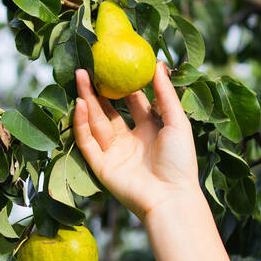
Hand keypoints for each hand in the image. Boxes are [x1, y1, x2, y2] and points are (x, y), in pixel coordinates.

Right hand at [73, 62, 199, 220]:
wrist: (171, 197)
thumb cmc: (180, 160)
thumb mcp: (177, 121)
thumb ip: (166, 94)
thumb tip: (159, 64)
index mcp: (150, 129)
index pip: (133, 102)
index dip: (124, 84)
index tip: (115, 64)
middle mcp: (130, 140)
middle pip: (109, 110)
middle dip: (98, 90)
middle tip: (89, 67)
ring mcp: (114, 153)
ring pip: (96, 122)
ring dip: (87, 101)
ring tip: (80, 77)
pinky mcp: (101, 166)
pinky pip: (87, 142)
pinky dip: (82, 124)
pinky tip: (80, 104)